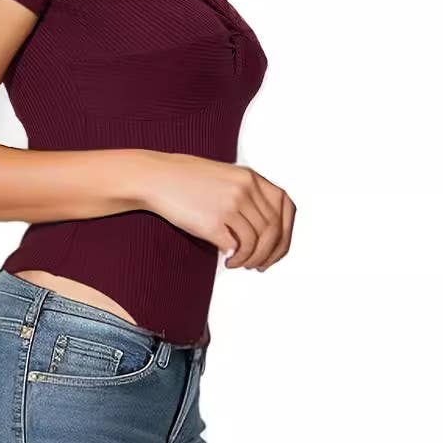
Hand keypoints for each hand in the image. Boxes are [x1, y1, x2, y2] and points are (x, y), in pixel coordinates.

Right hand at [143, 153, 294, 270]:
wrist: (156, 178)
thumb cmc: (187, 180)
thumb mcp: (227, 177)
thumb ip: (250, 195)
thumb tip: (270, 232)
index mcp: (251, 177)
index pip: (286, 209)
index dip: (286, 234)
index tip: (277, 250)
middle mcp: (244, 189)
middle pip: (273, 230)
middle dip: (269, 254)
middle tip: (258, 266)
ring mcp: (229, 205)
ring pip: (255, 243)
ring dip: (249, 260)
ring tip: (238, 264)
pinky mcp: (212, 221)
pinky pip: (235, 248)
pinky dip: (236, 259)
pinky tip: (227, 261)